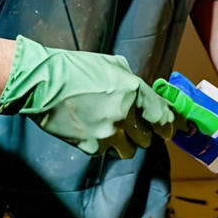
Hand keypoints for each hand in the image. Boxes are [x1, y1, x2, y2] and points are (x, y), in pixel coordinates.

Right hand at [0, 36, 175, 157]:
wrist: (43, 82)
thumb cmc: (76, 68)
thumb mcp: (112, 64)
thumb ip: (132, 81)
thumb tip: (144, 94)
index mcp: (133, 90)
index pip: (162, 115)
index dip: (171, 124)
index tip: (174, 129)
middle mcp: (125, 114)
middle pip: (148, 137)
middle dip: (143, 132)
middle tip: (132, 124)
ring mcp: (108, 132)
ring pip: (130, 150)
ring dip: (126, 143)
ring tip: (112, 130)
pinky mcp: (91, 146)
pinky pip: (107, 152)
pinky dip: (105, 145)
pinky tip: (94, 130)